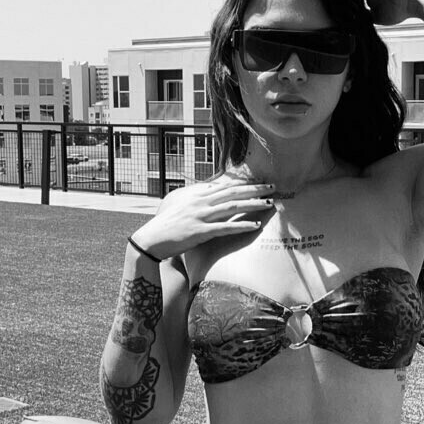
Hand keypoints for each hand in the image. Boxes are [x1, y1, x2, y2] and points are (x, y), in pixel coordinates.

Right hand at [131, 180, 273, 259]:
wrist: (151, 239)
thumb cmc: (164, 224)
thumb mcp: (179, 204)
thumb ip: (195, 196)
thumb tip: (210, 190)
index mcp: (196, 194)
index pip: (224, 186)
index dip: (243, 184)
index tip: (258, 184)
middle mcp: (200, 202)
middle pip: (233, 192)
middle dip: (254, 189)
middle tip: (272, 187)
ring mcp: (201, 216)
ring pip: (232, 207)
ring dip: (253, 204)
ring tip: (269, 203)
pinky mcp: (201, 232)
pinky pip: (226, 228)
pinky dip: (242, 226)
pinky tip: (255, 225)